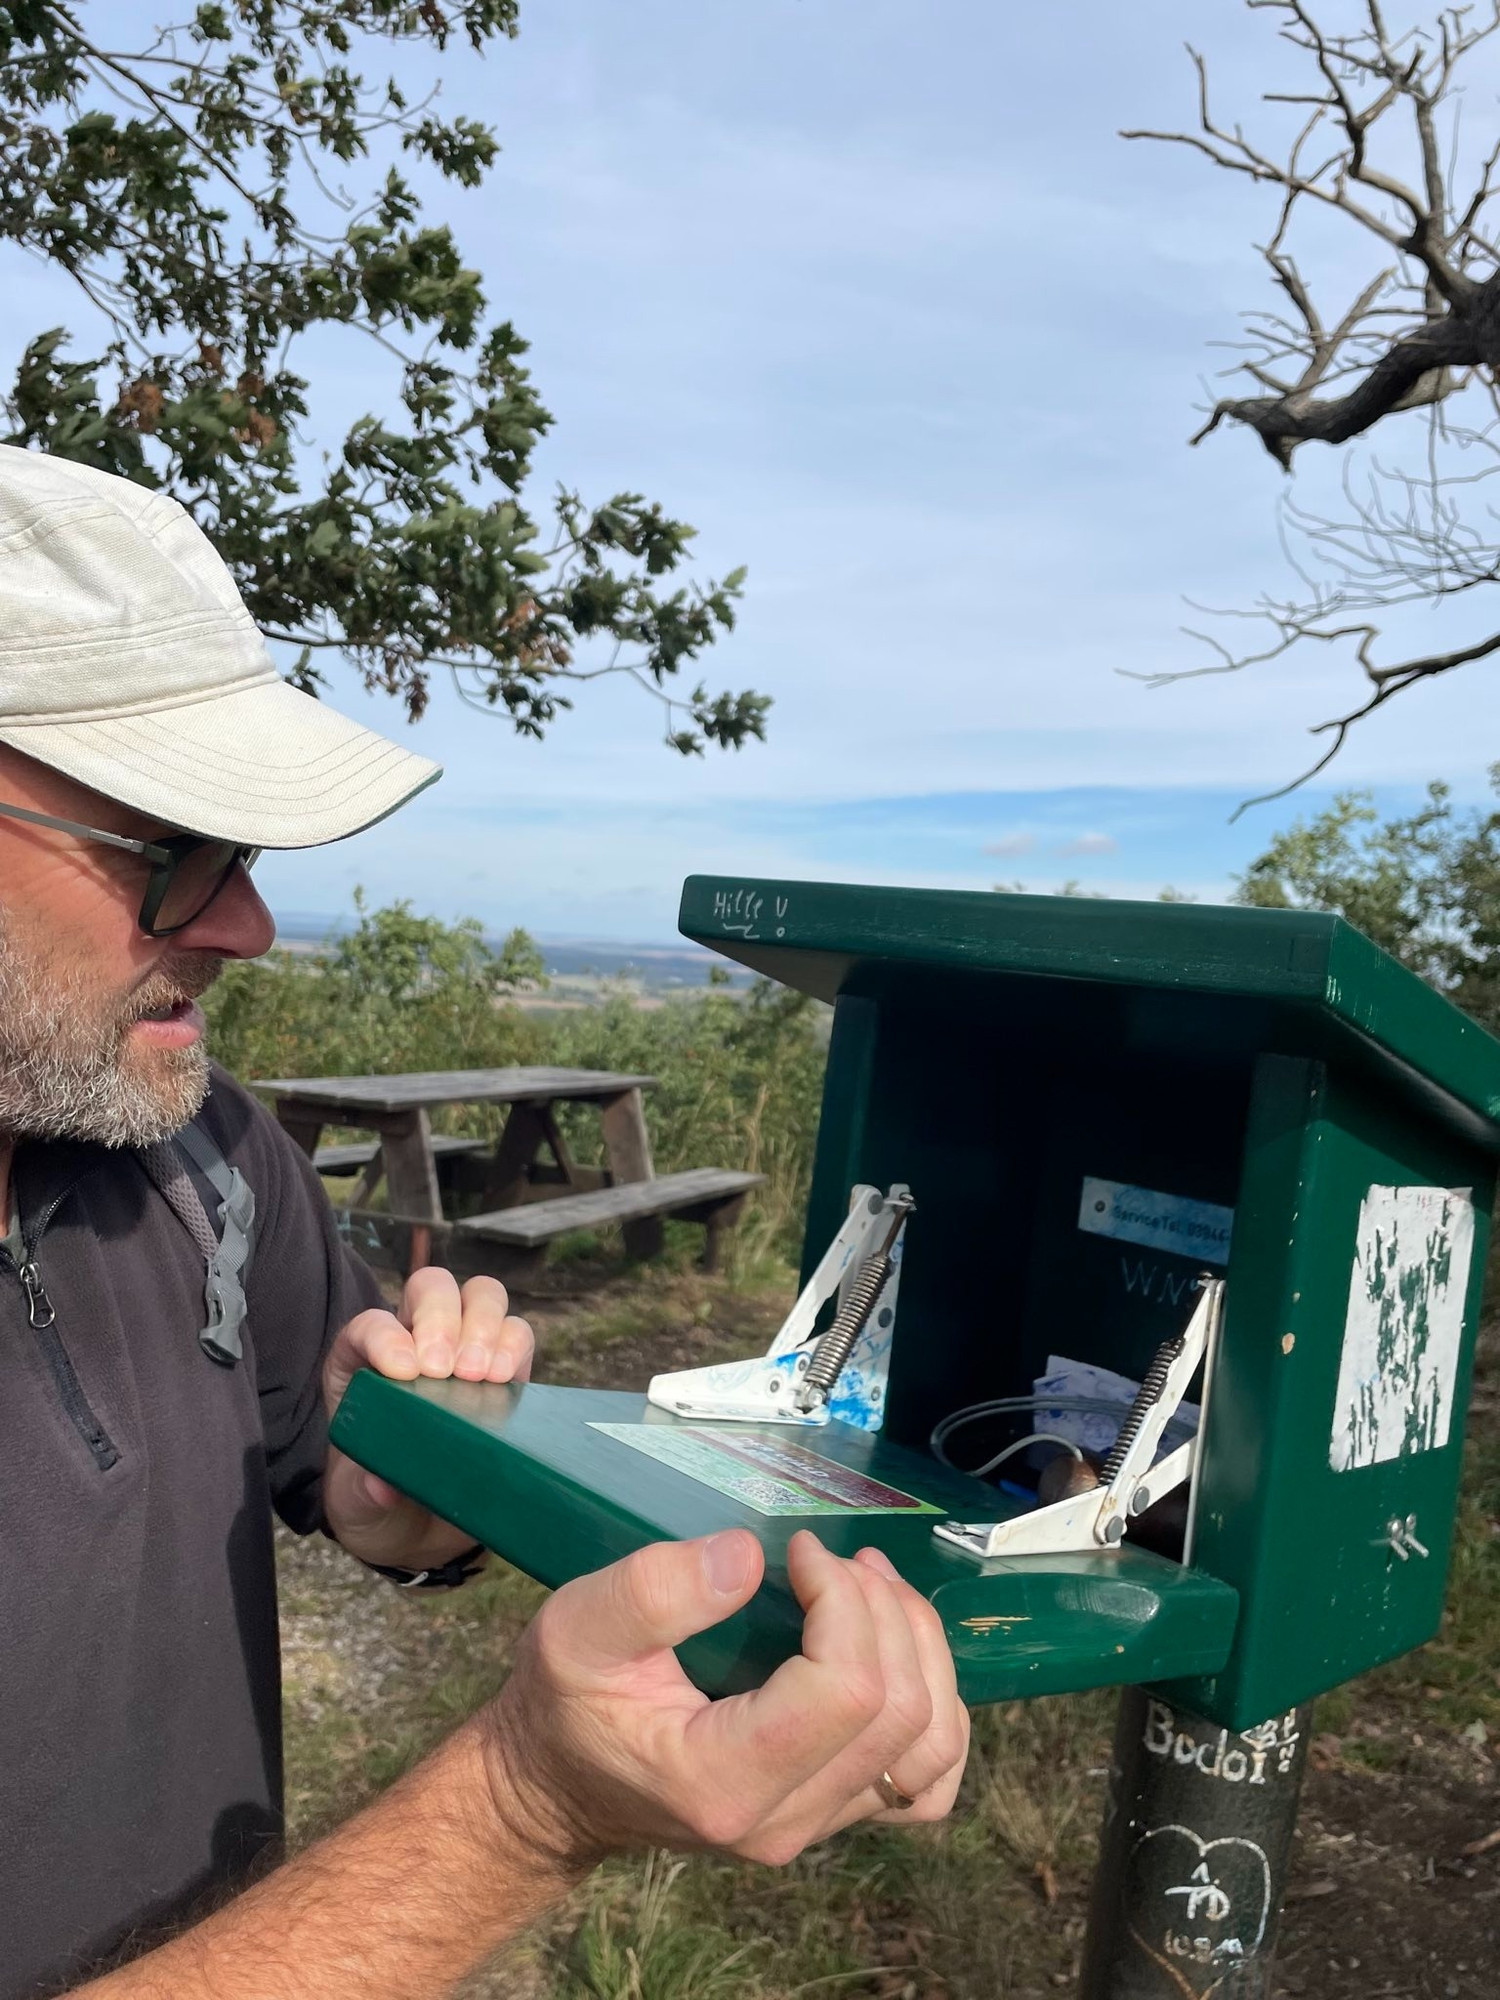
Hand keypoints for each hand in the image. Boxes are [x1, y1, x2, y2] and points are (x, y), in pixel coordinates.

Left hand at [322, 1267, 534, 1571]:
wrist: (425, 1530)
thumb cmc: (381, 1505)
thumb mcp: (357, 1506)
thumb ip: (363, 1493)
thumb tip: (383, 1484)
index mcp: (364, 1366)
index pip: (369, 1325)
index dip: (386, 1336)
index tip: (405, 1371)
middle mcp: (415, 1344)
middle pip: (431, 1287)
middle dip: (440, 1317)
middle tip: (446, 1370)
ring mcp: (465, 1351)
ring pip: (481, 1296)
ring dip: (484, 1324)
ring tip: (480, 1375)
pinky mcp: (506, 1372)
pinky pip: (519, 1334)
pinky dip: (515, 1348)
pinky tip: (506, 1380)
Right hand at [482, 1528, 969, 1870]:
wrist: (557, 1786)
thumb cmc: (565, 1702)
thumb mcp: (575, 1628)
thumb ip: (654, 1590)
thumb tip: (749, 1555)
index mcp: (724, 1780)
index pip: (846, 1691)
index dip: (843, 1600)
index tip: (799, 1551)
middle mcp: (784, 1822)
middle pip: (900, 1710)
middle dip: (882, 1609)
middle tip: (831, 1559)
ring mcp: (815, 1827)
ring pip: (931, 1745)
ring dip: (919, 1649)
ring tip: (872, 1588)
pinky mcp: (831, 1815)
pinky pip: (926, 1779)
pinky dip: (933, 1709)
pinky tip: (895, 1654)